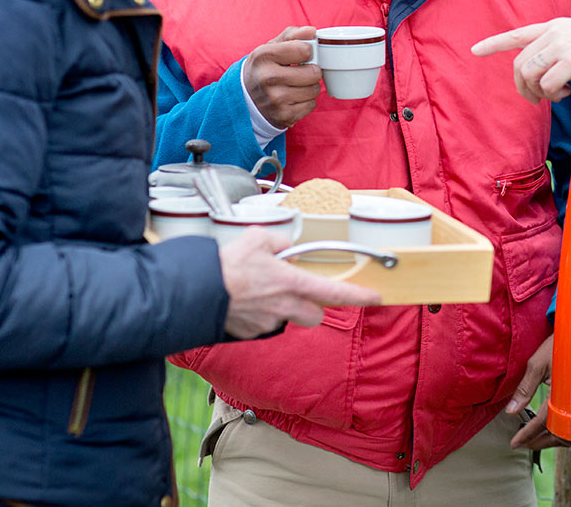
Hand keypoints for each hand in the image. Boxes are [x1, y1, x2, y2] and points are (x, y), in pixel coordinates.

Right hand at [217, 228, 380, 338]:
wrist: (195, 291)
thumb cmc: (226, 265)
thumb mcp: (257, 238)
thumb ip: (279, 242)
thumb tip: (286, 248)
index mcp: (291, 283)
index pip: (335, 293)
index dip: (359, 296)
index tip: (375, 297)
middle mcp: (285, 307)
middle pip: (316, 315)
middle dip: (313, 305)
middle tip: (297, 289)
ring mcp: (268, 323)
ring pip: (291, 320)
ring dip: (287, 309)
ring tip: (263, 293)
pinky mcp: (252, 333)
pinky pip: (267, 325)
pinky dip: (262, 314)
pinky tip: (246, 301)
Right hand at [243, 26, 321, 127]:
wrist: (243, 100)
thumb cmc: (263, 69)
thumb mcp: (270, 48)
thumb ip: (291, 35)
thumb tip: (312, 32)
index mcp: (263, 56)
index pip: (304, 49)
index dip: (307, 51)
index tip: (300, 55)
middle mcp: (267, 78)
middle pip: (314, 72)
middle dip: (311, 71)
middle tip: (300, 72)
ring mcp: (275, 99)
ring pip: (314, 90)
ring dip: (309, 87)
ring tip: (295, 86)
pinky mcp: (283, 116)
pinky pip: (311, 105)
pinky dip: (306, 102)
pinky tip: (293, 99)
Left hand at [471, 19, 570, 103]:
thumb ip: (555, 48)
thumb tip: (537, 75)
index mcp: (552, 27)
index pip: (517, 34)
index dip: (494, 43)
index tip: (475, 50)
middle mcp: (553, 34)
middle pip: (520, 64)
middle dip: (523, 86)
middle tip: (535, 99)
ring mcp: (560, 47)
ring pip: (531, 76)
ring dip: (542, 92)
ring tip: (559, 93)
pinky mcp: (570, 61)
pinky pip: (548, 85)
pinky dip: (555, 94)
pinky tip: (569, 91)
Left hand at [507, 334, 563, 449]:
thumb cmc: (558, 345)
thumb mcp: (537, 364)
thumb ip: (524, 389)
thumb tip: (511, 411)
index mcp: (564, 394)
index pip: (543, 422)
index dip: (528, 435)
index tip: (515, 443)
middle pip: (559, 433)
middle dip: (540, 442)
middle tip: (522, 443)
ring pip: (569, 431)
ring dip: (552, 438)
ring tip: (533, 438)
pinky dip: (563, 430)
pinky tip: (551, 427)